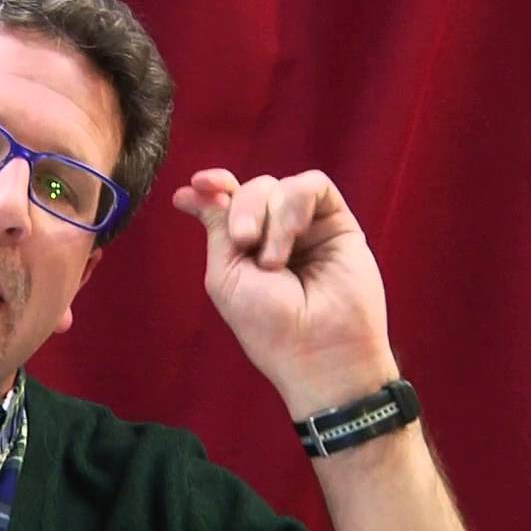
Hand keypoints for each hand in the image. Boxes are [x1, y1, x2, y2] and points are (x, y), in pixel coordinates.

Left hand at [172, 169, 398, 419]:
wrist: (318, 347)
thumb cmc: (267, 324)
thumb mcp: (226, 273)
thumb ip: (216, 226)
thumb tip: (192, 189)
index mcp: (242, 247)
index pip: (226, 200)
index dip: (213, 185)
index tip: (199, 182)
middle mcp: (273, 233)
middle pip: (250, 189)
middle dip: (242, 209)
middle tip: (244, 241)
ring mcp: (306, 227)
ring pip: (279, 185)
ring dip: (269, 218)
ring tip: (275, 260)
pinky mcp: (337, 223)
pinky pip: (313, 185)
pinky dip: (296, 203)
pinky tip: (296, 232)